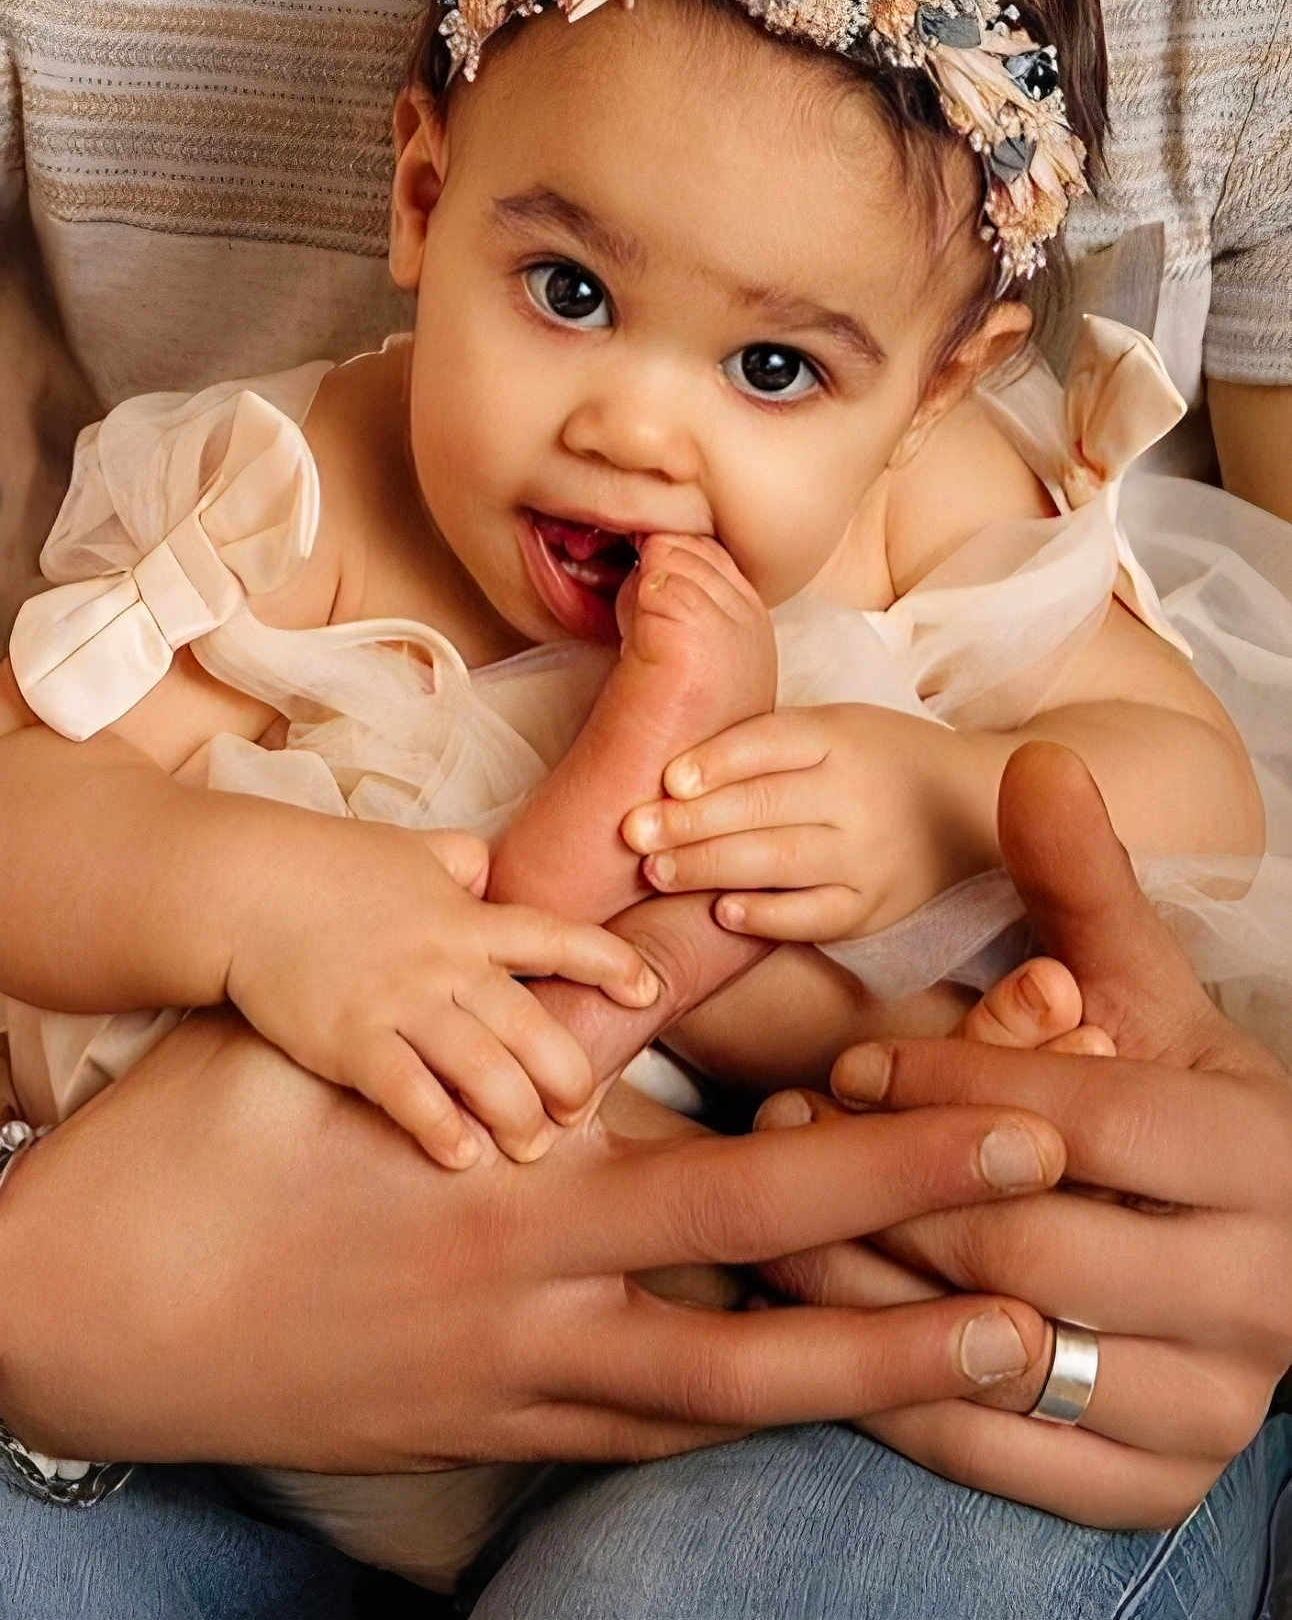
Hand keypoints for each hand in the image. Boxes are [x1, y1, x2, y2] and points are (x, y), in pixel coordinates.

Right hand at [0, 887, 1065, 1472]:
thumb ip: (517, 979)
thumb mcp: (347, 1040)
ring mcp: (506, 1392)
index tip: (999, 1116)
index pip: (723, 1170)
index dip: (876, 1147)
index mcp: (499, 1194)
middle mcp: (523, 1306)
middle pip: (752, 1314)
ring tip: (980, 1363)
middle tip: (1042, 1271)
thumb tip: (649, 904)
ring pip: (715, 1403)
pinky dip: (742, 1411)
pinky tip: (807, 1399)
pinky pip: (643, 1431)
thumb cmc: (194, 1154)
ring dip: (854, 1382)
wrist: (77, 1319)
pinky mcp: (483, 1433)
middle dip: (906, 1286)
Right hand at [224, 820, 659, 1167]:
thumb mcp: (408, 851)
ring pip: (484, 1070)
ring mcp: (399, 1003)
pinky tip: (463, 1157)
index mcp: (467, 917)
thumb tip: (486, 868)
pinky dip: (442, 1129)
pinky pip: (409, 1093)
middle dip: (570, 1077)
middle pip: (534, 1027)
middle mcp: (445, 963)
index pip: (558, 938)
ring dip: (518, 1116)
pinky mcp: (350, 1040)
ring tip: (532, 1147)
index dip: (609, 964)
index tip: (646, 992)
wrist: (245, 887)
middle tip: (582, 1111)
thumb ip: (457, 863)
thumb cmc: (326, 865)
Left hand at [623, 703, 997, 937]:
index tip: (666, 779)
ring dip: (710, 868)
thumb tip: (667, 769)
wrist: (967, 808)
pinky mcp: (875, 906)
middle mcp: (856, 793)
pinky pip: (814, 915)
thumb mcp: (832, 727)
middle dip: (691, 822)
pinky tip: (722, 912)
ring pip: (780, 861)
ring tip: (656, 871)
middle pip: (764, 806)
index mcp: (840, 736)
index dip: (715, 762)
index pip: (769, 744)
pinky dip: (766, 916)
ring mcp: (868, 854)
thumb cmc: (874, 759)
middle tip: (633, 833)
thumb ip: (763, 743)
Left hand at [757, 744, 1291, 1527]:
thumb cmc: (1163, 1100)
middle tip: (776, 1135)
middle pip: (1026, 1249)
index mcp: (1259, 1160)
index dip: (948, 1083)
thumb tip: (1040, 757)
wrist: (1233, 1251)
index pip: (1077, 1123)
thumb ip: (1082, 888)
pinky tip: (815, 1318)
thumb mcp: (1136, 993)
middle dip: (882, 1187)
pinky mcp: (1154, 1490)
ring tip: (766, 1220)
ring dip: (863, 1289)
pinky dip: (891, 1392)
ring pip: (1000, 1359)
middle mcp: (1262, 1297)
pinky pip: (998, 1458)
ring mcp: (1213, 1409)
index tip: (847, 1060)